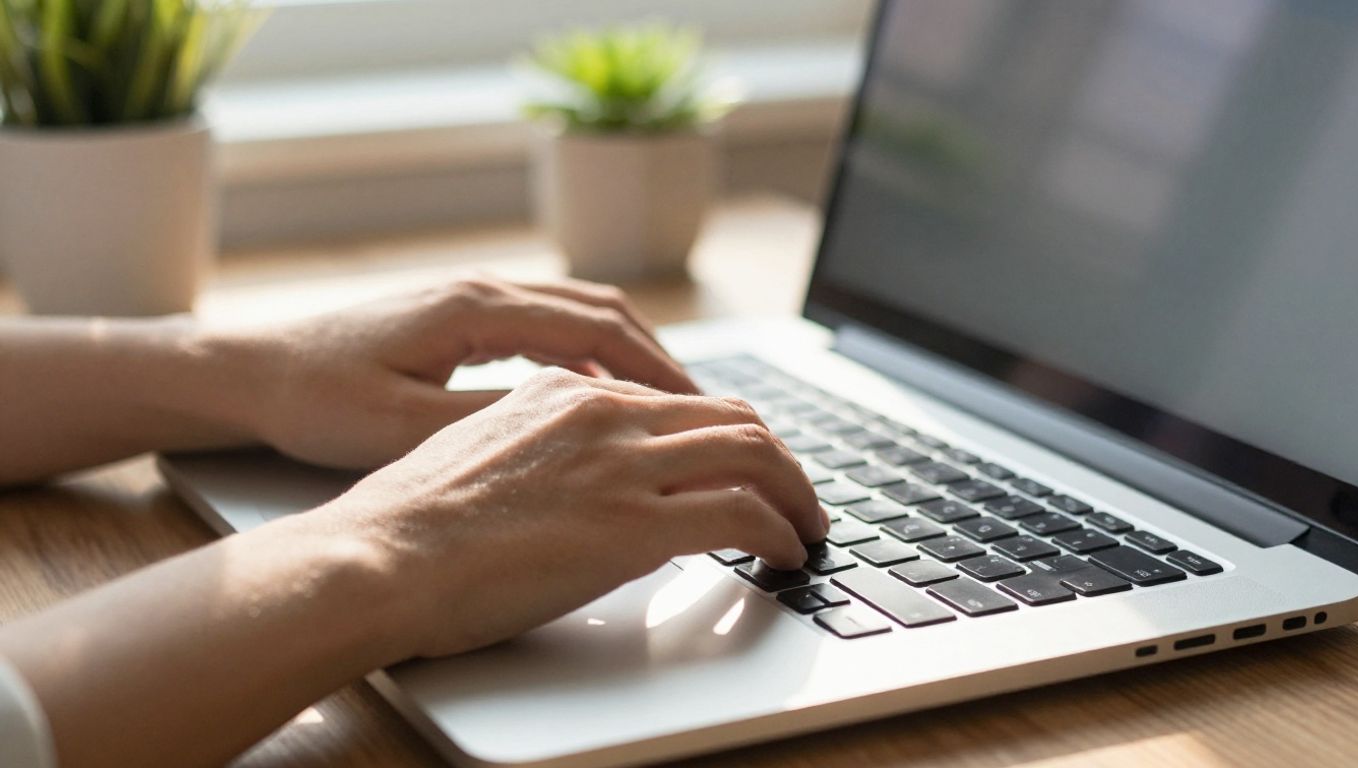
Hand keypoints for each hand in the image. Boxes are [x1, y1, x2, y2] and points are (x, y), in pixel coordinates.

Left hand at [242, 277, 697, 468]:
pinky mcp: (458, 316)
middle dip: (655, 356)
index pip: (595, 329)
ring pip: (576, 313)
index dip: (654, 368)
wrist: (250, 370)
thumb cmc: (317, 400)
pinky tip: (593, 399)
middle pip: (599, 310)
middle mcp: (483, 290)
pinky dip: (585, 357)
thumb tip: (578, 426)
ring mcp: (471, 298)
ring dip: (624, 355)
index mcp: (477, 308)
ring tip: (663, 405)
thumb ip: (494, 421)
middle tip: (699, 408)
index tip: (697, 407)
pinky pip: (545, 328)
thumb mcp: (407, 425)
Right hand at [319, 368, 828, 658]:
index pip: (676, 401)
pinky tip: (786, 553)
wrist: (378, 557)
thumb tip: (585, 482)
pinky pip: (742, 514)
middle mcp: (601, 413)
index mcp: (564, 393)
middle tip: (796, 494)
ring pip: (753, 453)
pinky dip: (780, 531)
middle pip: (731, 416)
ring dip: (795, 491)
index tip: (744, 466)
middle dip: (778, 457)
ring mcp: (620, 463)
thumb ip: (544, 451)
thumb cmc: (410, 524)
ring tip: (807, 524)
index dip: (725, 436)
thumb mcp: (483, 455)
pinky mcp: (633, 523)